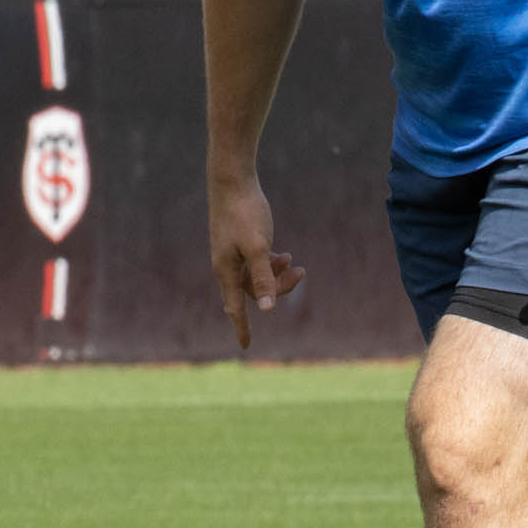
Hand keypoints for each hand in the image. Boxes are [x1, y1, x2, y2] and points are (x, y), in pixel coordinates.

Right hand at [208, 174, 305, 349]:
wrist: (233, 181)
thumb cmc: (244, 213)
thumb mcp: (258, 246)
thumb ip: (263, 277)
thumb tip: (268, 309)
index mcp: (227, 270)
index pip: (236, 308)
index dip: (242, 327)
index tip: (246, 346)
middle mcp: (227, 266)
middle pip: (255, 292)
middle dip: (279, 288)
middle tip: (300, 272)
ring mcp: (233, 254)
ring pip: (258, 277)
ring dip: (278, 274)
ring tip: (293, 261)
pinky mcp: (240, 241)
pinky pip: (257, 263)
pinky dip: (272, 263)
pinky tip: (285, 255)